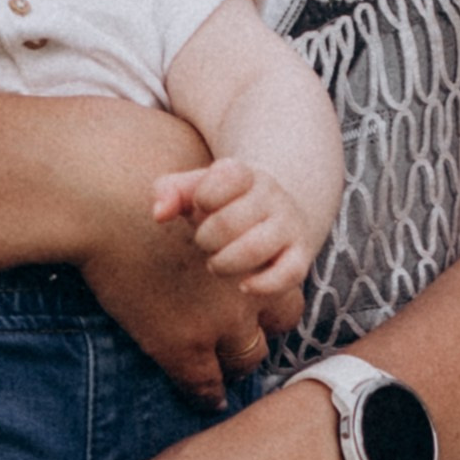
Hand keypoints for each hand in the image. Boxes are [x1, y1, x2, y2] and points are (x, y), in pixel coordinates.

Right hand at [80, 203, 271, 409]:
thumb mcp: (199, 204)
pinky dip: (206, 394)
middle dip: (253, 341)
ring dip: (232, 367)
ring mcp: (216, 325)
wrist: (108, 210)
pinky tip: (204, 397)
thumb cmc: (148, 199)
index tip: (252, 317)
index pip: (284, 302)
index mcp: (257, 261)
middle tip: (236, 345)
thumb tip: (210, 240)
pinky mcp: (181, 347)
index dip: (267, 313)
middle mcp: (246, 297)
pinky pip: (206, 385)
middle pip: (267, 334)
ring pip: (243, 361)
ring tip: (220, 372)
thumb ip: (218, 228)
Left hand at [152, 156, 316, 315]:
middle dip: (206, 239)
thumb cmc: (220, 201)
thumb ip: (168, 191)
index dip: (202, 198)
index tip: (202, 205)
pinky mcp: (300, 255)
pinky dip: (264, 285)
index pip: (223, 178)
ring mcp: (288, 224)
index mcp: (243, 173)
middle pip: (229, 223)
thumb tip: (159, 214)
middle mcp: (271, 195)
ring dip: (225, 264)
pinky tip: (243, 287)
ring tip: (216, 264)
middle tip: (205, 242)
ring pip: (256, 249)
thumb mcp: (193, 188)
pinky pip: (289, 274)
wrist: (271, 209)